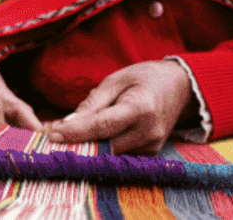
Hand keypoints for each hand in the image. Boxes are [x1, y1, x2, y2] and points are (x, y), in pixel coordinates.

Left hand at [47, 60, 193, 154]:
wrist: (180, 87)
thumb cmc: (144, 78)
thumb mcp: (115, 80)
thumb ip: (93, 103)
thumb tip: (68, 123)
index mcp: (140, 109)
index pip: (102, 126)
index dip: (76, 132)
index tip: (52, 135)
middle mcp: (149, 132)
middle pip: (105, 144)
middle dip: (78, 141)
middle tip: (53, 135)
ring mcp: (153, 145)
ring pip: (111, 152)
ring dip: (89, 144)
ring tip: (71, 133)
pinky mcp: (152, 152)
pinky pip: (121, 152)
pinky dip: (104, 145)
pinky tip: (92, 136)